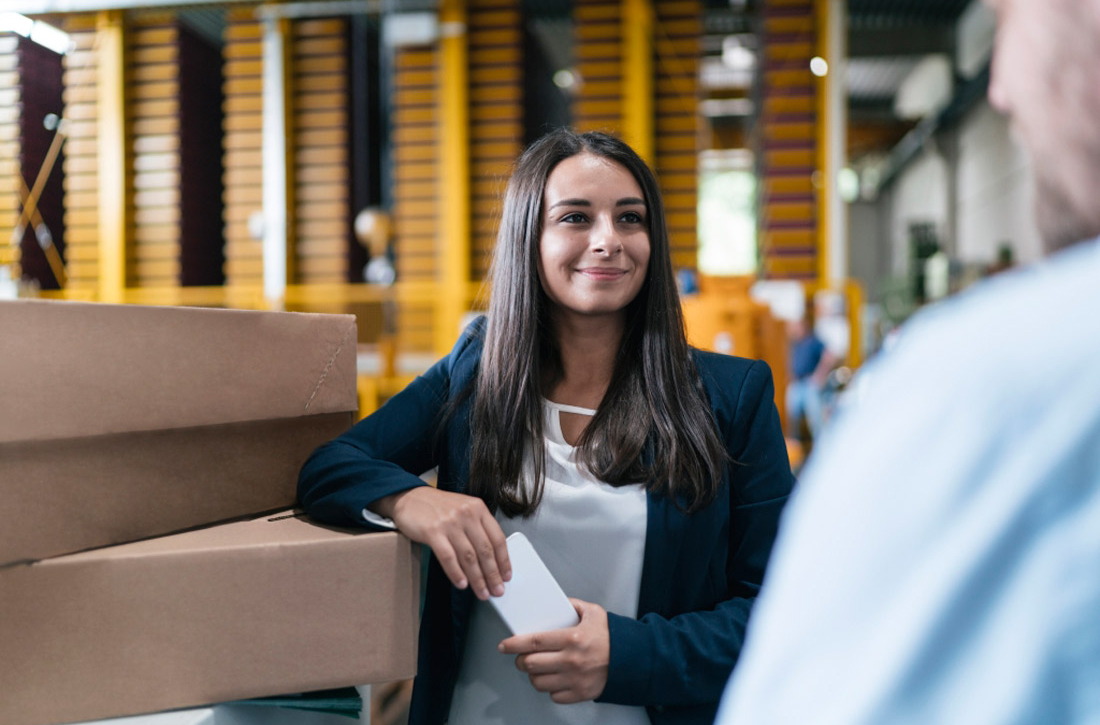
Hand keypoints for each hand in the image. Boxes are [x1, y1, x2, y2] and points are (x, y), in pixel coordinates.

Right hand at [370, 487, 509, 599]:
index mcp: (478, 508)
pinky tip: (461, 583)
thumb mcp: (464, 510)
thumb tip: (491, 560)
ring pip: (468, 556)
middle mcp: (467, 514)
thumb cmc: (437, 507)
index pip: (498, 538)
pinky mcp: (432, 531)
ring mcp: (450, 522)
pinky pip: (448, 557)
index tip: (506, 576)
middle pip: (485, 550)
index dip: (504, 561)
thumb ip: (478, 528)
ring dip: (477, 578)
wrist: (409, 498)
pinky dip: (456, 573)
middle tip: (496, 590)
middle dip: (493, 574)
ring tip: (481, 591)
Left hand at [498, 598, 609, 703]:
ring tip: (539, 668)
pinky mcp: (580, 694)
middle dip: (521, 661)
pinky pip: (554, 696)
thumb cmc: (613, 637)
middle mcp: (571, 661)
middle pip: (531, 664)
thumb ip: (572, 605)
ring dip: (534, 675)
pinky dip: (551, 689)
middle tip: (521, 657)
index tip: (505, 645)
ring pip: (538, 682)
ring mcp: (575, 679)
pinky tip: (555, 679)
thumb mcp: (593, 612)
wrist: (633, 659)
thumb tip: (555, 603)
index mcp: (572, 639)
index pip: (534, 642)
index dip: (514, 644)